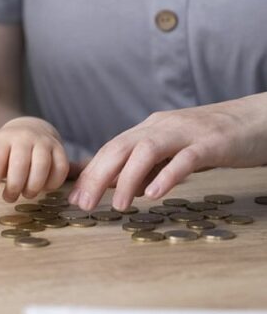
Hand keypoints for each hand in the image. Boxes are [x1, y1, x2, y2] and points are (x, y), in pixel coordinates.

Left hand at [0, 117, 68, 201]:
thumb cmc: (8, 150)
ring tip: (27, 194)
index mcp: (3, 139)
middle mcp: (25, 137)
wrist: (30, 129)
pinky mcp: (60, 148)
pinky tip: (43, 187)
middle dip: (14, 187)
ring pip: (42, 167)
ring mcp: (44, 141)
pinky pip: (60, 169)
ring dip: (33, 188)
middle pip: (20, 164)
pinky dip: (52, 184)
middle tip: (10, 198)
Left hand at [69, 94, 266, 210]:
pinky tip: (153, 194)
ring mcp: (186, 133)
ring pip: (146, 150)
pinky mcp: (211, 143)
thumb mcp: (173, 150)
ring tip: (117, 205)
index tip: (75, 197)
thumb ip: (149, 165)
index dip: (91, 172)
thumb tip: (124, 188)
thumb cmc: (211, 138)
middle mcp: (161, 126)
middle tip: (83, 204)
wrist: (256, 118)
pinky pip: (185, 158)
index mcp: (149, 129)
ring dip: (128, 178)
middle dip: (97, 176)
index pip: (111, 149)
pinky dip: (166, 175)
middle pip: (120, 148)